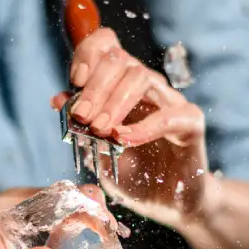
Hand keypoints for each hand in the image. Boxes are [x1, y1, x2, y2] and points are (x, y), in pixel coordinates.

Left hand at [51, 28, 209, 226]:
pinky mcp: (190, 122)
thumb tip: (58, 99)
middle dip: (95, 88)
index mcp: (123, 85)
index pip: (108, 45)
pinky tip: (123, 139)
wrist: (169, 203)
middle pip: (121, 60)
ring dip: (115, 103)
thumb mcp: (98, 151)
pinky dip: (141, 127)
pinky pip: (167, 115)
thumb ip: (81, 125)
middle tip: (81, 117)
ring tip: (100, 129)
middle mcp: (148, 86)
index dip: (89, 53)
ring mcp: (171, 101)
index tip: (75, 80)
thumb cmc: (135, 174)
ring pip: (141, 77)